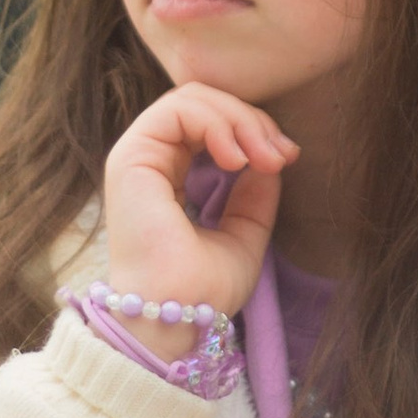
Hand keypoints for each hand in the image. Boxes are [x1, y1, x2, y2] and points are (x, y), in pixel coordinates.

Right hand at [101, 84, 295, 324]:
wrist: (178, 320)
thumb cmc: (204, 291)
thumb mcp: (245, 232)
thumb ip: (256, 192)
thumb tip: (272, 154)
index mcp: (169, 176)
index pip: (211, 125)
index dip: (254, 129)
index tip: (287, 158)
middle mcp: (150, 161)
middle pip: (205, 103)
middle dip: (252, 121)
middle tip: (281, 154)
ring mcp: (137, 156)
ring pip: (193, 98)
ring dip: (240, 120)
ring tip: (264, 158)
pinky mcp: (131, 157)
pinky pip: (178, 109)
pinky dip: (217, 123)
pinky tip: (237, 158)